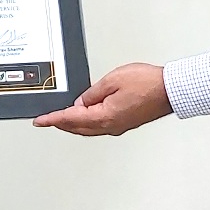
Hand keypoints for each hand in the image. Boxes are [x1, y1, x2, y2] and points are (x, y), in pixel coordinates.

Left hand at [33, 63, 170, 135]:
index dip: (52, 119)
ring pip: (88, 129)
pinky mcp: (125, 122)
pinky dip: (87, 122)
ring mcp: (119, 126)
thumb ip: (92, 92)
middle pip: (78, 128)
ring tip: (61, 117)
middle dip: (60, 123)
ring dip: (73, 124)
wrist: (170, 90)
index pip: (70, 118)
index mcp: (104, 117)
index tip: (40, 121)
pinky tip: (85, 115)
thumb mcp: (111, 80)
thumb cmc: (147, 83)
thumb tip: (80, 102)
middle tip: (46, 119)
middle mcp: (111, 126)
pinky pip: (99, 125)